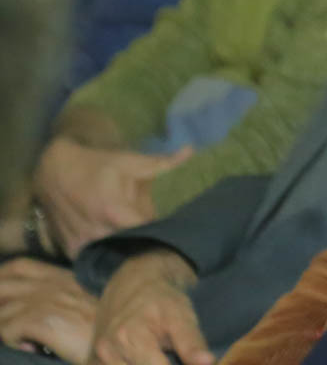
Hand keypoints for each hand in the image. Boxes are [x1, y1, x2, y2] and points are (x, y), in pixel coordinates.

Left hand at [0, 257, 96, 362]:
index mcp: (62, 277)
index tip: (1, 295)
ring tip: (21, 338)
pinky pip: (7, 329)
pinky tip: (30, 346)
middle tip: (3, 319)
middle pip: (3, 284)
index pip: (21, 266)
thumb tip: (35, 304)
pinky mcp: (44, 321)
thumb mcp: (84, 302)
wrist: (119, 341)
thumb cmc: (104, 326)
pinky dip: (12, 340)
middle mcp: (52, 284)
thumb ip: (61, 295)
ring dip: (5, 328)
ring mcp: (47, 300)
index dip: (2, 275)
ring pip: (2, 312)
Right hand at [33, 139, 194, 257]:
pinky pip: (96, 257)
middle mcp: (96, 232)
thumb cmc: (96, 165)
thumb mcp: (128, 161)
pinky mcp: (71, 251)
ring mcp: (81, 245)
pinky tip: (115, 241)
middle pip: (132, 245)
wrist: (53, 172)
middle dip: (145, 239)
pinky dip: (107, 251)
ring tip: (135, 236)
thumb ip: (160, 163)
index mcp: (113, 211)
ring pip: (114, 253)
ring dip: (125, 245)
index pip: (146, 232)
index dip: (161, 232)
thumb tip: (190, 151)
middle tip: (156, 233)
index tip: (172, 230)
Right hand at [89, 250, 210, 364]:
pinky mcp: (91, 361)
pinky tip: (140, 359)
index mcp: (131, 337)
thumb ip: (192, 342)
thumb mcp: (181, 315)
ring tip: (158, 356)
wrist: (130, 283)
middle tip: (170, 356)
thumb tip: (209, 363)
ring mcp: (96, 357)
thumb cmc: (161, 300)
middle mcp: (108, 349)